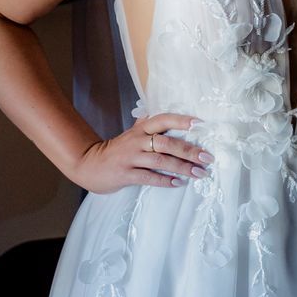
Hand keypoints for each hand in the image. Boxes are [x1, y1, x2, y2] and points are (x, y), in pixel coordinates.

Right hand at [70, 111, 213, 194]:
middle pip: (166, 142)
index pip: (163, 119)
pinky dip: (165, 180)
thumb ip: (146, 124)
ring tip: (199, 173)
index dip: (181, 120)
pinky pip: (148, 177)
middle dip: (189, 150)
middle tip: (207, 157)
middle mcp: (136, 141)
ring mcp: (130, 158)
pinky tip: (178, 183)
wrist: (89, 165)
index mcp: (140, 129)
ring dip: (182, 167)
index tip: (200, 124)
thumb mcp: (131, 134)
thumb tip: (162, 113)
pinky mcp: (125, 174)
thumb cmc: (116, 150)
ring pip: (160, 161)